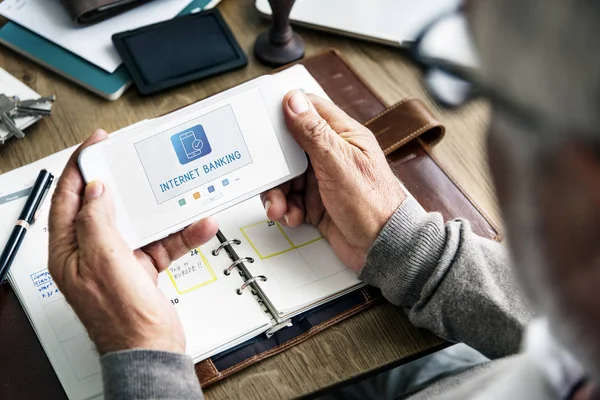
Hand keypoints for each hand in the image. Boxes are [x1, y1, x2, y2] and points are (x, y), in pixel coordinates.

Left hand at [48, 130, 218, 354]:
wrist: (152, 349)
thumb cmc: (121, 319)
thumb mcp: (104, 261)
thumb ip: (97, 221)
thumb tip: (97, 190)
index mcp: (70, 250)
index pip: (68, 198)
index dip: (81, 167)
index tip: (96, 145)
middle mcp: (92, 253)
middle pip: (106, 206)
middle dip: (125, 183)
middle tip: (137, 161)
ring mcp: (119, 260)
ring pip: (140, 222)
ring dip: (163, 211)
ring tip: (179, 195)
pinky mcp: (144, 267)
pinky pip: (163, 242)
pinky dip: (182, 234)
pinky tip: (198, 226)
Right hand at [261, 91, 405, 271]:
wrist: (382, 249)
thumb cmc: (374, 206)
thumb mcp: (339, 164)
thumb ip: (315, 133)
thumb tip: (294, 101)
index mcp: (343, 136)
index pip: (309, 110)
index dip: (285, 113)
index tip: (266, 124)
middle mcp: (332, 155)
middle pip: (290, 147)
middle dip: (276, 166)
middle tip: (270, 178)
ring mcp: (323, 179)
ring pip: (286, 176)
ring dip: (278, 192)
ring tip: (279, 207)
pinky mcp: (316, 202)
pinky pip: (290, 199)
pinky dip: (286, 208)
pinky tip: (293, 216)